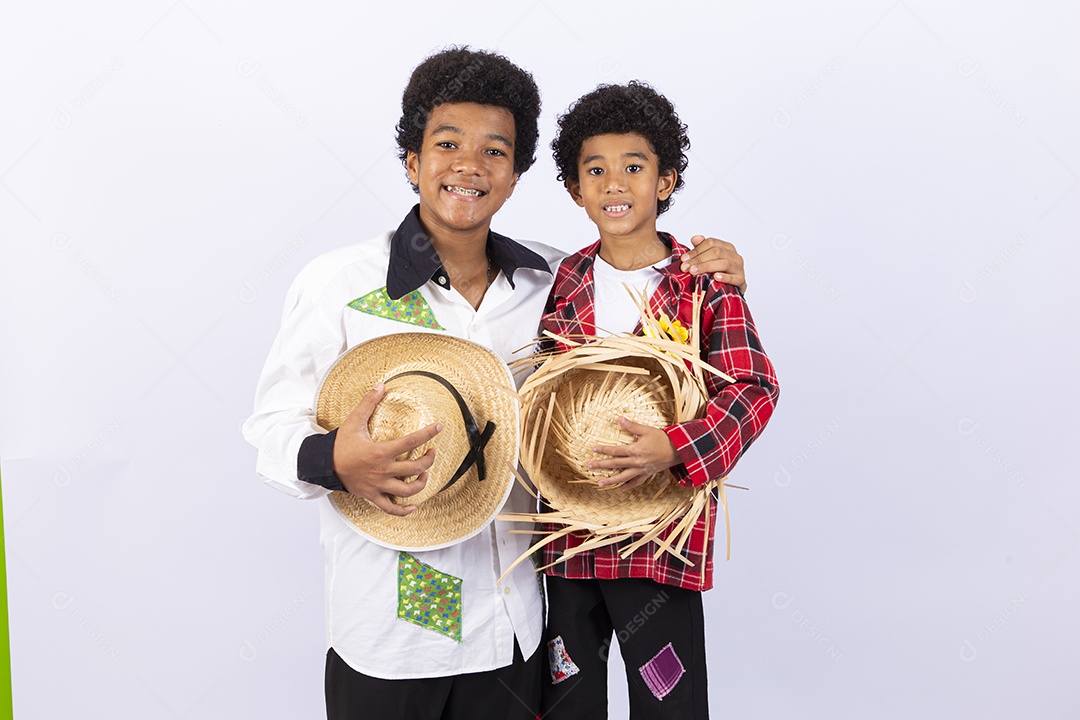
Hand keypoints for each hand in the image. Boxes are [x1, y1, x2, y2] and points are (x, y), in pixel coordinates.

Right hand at [332, 382, 440, 515]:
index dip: (428, 433)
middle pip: (415, 468)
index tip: (439, 427)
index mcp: (380, 452)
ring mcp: (378, 485)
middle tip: (432, 452)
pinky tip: (413, 508)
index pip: (411, 442)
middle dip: (429, 459)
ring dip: (421, 483)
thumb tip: (381, 385)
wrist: (323, 465)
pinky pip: (390, 508)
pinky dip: (403, 511)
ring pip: (407, 491)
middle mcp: (382, 470)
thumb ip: (368, 403)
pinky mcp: (372, 496)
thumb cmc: (340, 443)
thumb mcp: (353, 421)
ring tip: (424, 474)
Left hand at [591, 417, 680, 490]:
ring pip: (623, 477)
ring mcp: (641, 470)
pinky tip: (620, 488)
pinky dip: (628, 486)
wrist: (677, 450)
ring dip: (611, 480)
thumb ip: (632, 426)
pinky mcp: (647, 474)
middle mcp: (636, 462)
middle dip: (601, 465)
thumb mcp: (646, 430)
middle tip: (589, 466)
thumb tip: (619, 418)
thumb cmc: (662, 439)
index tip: (594, 449)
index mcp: (635, 450)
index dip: (604, 450)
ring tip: (600, 483)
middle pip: (616, 464)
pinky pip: (636, 482)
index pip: (616, 451)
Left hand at [680, 235, 746, 294]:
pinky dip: (724, 277)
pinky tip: (715, 277)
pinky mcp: (741, 281)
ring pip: (724, 263)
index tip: (683, 259)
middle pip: (717, 252)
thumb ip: (701, 248)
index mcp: (727, 247)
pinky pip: (734, 278)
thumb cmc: (718, 272)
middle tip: (685, 267)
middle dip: (698, 259)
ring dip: (707, 267)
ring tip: (694, 271)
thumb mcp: (708, 260)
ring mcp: (739, 268)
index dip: (696, 250)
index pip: (711, 243)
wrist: (730, 290)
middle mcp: (735, 256)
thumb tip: (694, 238)